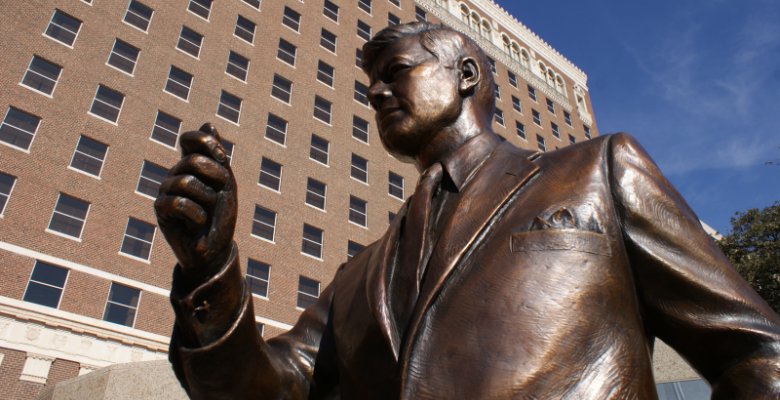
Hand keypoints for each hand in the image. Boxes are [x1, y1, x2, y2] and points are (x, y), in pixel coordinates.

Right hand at [155, 123, 236, 282]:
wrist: (216, 249)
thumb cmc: (221, 217)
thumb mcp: (225, 184)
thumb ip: (216, 156)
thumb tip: (208, 122)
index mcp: (193, 165)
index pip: (191, 139)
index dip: (207, 144)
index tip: (223, 161)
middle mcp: (177, 173)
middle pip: (194, 161)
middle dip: (215, 179)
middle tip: (218, 198)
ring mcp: (166, 190)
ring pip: (185, 182)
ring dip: (206, 200)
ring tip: (206, 213)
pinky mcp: (160, 209)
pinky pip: (177, 202)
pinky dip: (195, 214)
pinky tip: (198, 223)